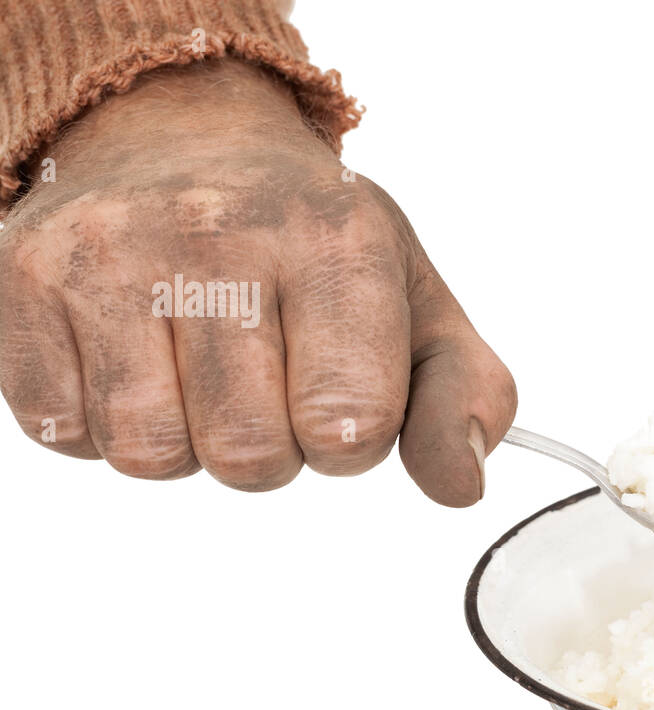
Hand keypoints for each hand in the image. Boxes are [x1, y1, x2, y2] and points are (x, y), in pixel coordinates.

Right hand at [0, 59, 515, 502]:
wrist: (182, 132)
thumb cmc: (311, 235)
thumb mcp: (418, 304)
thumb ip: (462, 400)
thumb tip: (461, 485)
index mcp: (333, 240)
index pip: (348, 423)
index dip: (348, 439)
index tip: (340, 396)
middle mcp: (218, 232)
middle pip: (247, 455)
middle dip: (269, 449)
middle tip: (267, 381)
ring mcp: (110, 252)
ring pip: (148, 453)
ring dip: (185, 442)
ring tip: (200, 370)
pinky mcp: (23, 277)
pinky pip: (64, 432)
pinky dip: (104, 423)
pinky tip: (135, 357)